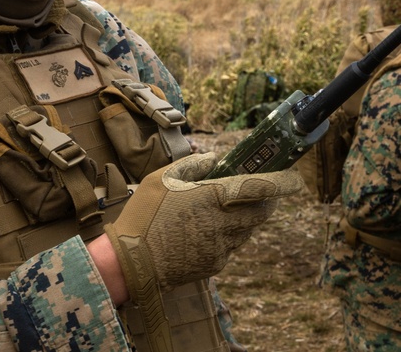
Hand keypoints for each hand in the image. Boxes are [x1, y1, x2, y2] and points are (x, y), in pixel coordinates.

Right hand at [104, 152, 301, 296]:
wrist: (131, 261)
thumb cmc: (143, 214)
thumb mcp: (160, 179)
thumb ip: (191, 166)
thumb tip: (213, 160)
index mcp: (212, 198)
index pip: (260, 189)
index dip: (281, 183)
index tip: (293, 178)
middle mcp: (223, 224)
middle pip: (260, 213)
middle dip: (266, 202)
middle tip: (261, 193)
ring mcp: (221, 247)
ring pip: (246, 231)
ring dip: (245, 219)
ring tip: (226, 211)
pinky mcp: (214, 264)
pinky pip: (230, 246)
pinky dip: (226, 236)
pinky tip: (205, 231)